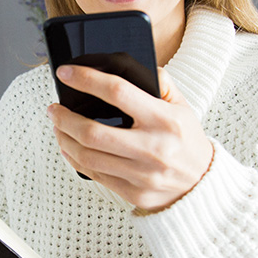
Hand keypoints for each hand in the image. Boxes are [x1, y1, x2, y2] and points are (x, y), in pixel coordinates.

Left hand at [47, 65, 212, 210]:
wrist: (203, 183)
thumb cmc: (186, 139)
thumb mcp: (181, 105)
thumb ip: (159, 82)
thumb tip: (124, 64)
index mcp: (164, 119)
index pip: (118, 92)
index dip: (86, 80)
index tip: (66, 73)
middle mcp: (153, 148)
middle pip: (92, 132)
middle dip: (64, 118)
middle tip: (54, 108)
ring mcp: (142, 174)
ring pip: (87, 157)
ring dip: (64, 139)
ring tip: (58, 126)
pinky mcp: (133, 192)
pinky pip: (93, 175)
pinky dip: (73, 159)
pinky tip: (68, 146)